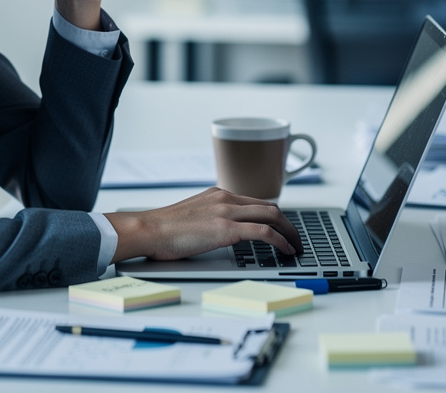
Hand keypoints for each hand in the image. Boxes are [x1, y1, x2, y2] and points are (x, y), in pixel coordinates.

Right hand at [103, 188, 303, 263]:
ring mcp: (226, 211)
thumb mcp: (191, 217)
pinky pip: (264, 232)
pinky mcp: (226, 228)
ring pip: (272, 216)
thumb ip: (209, 219)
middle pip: (269, 207)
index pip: (254, 202)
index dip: (273, 216)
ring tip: (296, 246)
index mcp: (217, 195)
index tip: (281, 228)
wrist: (149, 229)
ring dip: (290, 232)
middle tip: (295, 238)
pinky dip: (281, 241)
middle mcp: (225, 198)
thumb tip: (220, 233)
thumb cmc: (163, 229)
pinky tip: (287, 250)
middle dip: (288, 223)